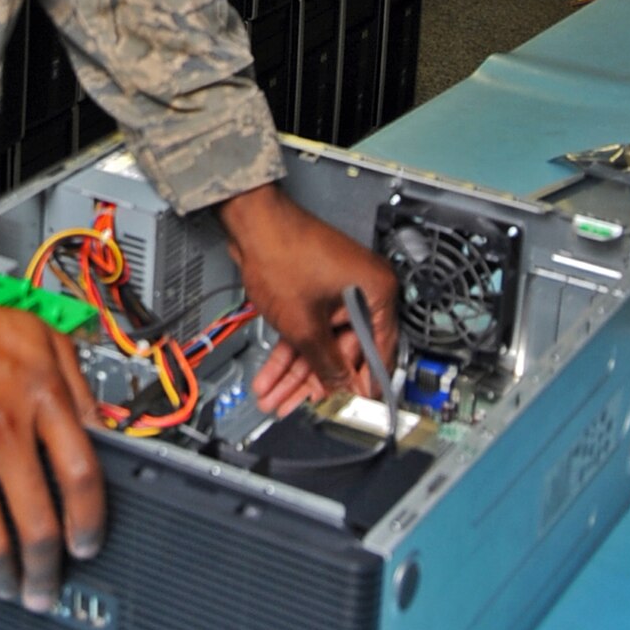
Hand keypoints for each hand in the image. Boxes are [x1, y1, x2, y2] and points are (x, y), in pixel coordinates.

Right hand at [0, 285, 102, 613]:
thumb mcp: (38, 330)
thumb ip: (75, 378)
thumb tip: (103, 426)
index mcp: (38, 395)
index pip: (81, 477)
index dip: (90, 523)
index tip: (88, 544)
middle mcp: (1, 427)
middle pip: (38, 523)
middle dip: (48, 570)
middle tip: (47, 588)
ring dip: (4, 576)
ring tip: (9, 587)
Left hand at [218, 184, 398, 414]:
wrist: (250, 220)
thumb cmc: (283, 250)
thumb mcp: (306, 324)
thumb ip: (326, 363)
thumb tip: (341, 389)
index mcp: (376, 292)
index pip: (379, 353)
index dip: (362, 385)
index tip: (352, 409)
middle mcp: (362, 290)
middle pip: (343, 351)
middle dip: (314, 383)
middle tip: (298, 408)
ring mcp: (336, 290)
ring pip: (320, 343)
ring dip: (295, 373)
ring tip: (276, 398)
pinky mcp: (314, 291)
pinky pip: (306, 329)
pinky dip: (289, 352)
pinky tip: (272, 376)